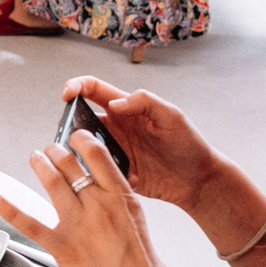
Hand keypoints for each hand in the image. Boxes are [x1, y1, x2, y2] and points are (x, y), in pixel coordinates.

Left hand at [0, 134, 195, 266]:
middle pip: (69, 163)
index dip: (81, 139)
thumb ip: (116, 196)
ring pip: (51, 181)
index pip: (97, 153)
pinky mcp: (61, 247)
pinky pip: (29, 223)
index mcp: (120, 196)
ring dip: (39, 163)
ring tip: (35, 158)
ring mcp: (78, 226)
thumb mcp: (136, 218)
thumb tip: (97, 179)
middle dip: (55, 150)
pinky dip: (9, 208)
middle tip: (50, 149)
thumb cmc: (142, 262)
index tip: (75, 136)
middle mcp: (98, 205)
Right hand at [60, 76, 227, 212]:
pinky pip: (96, 172)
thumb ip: (144, 102)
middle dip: (69, 124)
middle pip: (79, 119)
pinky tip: (115, 178)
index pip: (92, 89)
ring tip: (90, 159)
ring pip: (83, 147)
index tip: (67, 95)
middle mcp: (115, 128)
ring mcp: (113, 151)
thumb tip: (115, 102)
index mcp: (125, 108)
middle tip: (72, 135)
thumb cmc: (188, 143)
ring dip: (79, 152)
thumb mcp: (171, 116)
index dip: (76, 87)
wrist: (198, 180)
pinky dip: (97, 174)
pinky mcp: (116, 173)